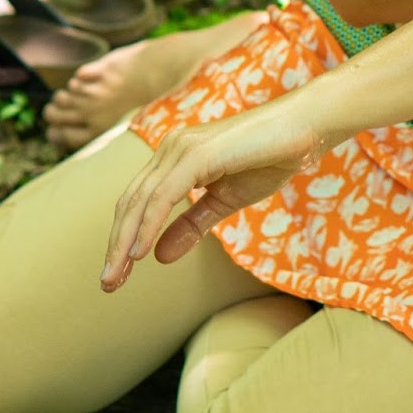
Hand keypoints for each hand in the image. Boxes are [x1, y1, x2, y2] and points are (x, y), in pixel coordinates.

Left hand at [101, 99, 321, 290]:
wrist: (305, 128)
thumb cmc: (270, 158)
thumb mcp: (224, 201)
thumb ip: (192, 225)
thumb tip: (158, 256)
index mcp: (175, 157)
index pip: (139, 202)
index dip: (123, 238)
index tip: (116, 275)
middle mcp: (171, 148)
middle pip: (131, 202)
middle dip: (115, 245)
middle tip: (107, 284)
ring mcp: (182, 147)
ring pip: (141, 200)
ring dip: (124, 242)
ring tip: (115, 277)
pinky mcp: (198, 152)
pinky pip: (164, 195)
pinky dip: (148, 225)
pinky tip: (138, 252)